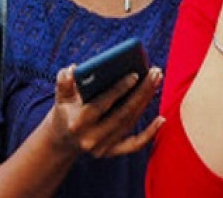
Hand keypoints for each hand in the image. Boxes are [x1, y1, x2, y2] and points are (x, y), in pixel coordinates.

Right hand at [47, 64, 163, 157]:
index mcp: (77, 123)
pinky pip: (134, 144)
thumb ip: (64, 83)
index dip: (119, 90)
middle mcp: (91, 138)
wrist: (62, 142)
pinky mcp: (112, 152)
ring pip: (130, 123)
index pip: (101, 105)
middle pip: (122, 113)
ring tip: (157, 80)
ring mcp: (102, 147)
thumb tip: (72, 69)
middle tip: (155, 73)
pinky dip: (149, 133)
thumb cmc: (65, 112)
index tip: (135, 74)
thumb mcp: (60, 98)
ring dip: (146, 101)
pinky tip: (162, 119)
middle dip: (141, 92)